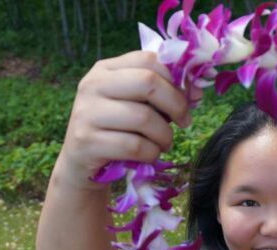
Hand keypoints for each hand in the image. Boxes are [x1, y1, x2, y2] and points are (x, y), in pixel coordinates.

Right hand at [59, 51, 193, 189]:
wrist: (81, 163)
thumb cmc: (116, 130)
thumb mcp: (134, 104)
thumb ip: (160, 92)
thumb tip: (195, 92)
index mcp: (105, 69)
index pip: (148, 59)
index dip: (177, 78)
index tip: (191, 98)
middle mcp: (92, 85)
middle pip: (148, 82)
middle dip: (176, 104)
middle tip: (184, 122)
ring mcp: (86, 113)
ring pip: (143, 118)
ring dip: (164, 135)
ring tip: (165, 143)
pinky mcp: (86, 141)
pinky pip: (134, 145)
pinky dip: (151, 153)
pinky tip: (149, 155)